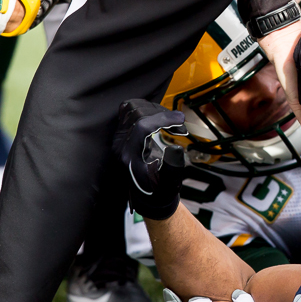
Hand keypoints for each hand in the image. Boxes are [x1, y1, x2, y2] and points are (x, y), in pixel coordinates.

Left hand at [112, 99, 187, 219]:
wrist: (149, 193)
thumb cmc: (160, 189)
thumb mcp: (170, 182)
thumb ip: (173, 166)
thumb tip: (176, 147)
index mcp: (129, 156)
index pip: (142, 126)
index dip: (163, 118)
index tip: (181, 119)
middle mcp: (120, 144)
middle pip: (137, 114)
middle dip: (163, 115)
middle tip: (180, 127)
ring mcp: (119, 136)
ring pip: (132, 108)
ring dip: (155, 110)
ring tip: (170, 121)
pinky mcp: (122, 131)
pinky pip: (128, 110)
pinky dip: (145, 108)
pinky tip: (159, 117)